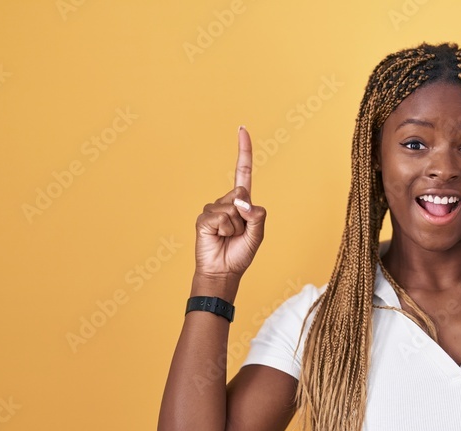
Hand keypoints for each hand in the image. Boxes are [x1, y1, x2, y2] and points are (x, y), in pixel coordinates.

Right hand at [194, 127, 266, 277]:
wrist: (223, 271)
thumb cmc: (240, 253)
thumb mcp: (257, 234)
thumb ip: (256, 215)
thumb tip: (242, 201)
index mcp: (242, 202)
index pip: (242, 171)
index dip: (244, 151)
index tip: (242, 129)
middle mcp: (227, 202)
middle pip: (241, 194)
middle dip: (245, 215)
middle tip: (239, 233)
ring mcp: (213, 209)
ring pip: (232, 208)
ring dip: (235, 227)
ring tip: (229, 238)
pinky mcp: (203, 218)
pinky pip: (220, 217)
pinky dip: (224, 230)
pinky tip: (218, 237)